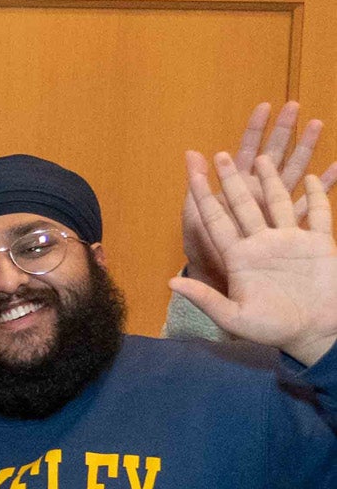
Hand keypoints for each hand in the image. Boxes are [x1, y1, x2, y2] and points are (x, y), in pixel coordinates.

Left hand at [172, 151, 336, 364]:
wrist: (314, 334)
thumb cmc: (272, 330)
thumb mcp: (233, 317)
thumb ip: (204, 298)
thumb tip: (170, 282)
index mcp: (239, 257)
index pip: (216, 221)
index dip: (204, 198)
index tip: (192, 175)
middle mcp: (262, 244)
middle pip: (245, 204)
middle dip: (233, 180)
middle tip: (222, 154)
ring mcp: (291, 241)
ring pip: (279, 201)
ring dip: (272, 179)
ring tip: (263, 156)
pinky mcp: (318, 243)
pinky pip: (318, 212)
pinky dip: (318, 193)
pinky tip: (312, 175)